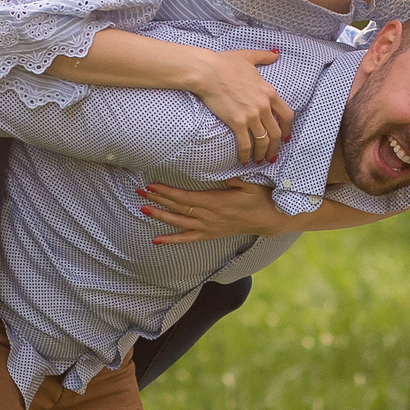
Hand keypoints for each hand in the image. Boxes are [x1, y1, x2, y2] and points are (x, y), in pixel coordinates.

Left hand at [138, 179, 298, 242]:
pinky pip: (187, 239)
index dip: (167, 192)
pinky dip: (171, 240)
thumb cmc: (260, 197)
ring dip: (160, 216)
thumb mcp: (249, 183)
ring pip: (179, 222)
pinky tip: (156, 240)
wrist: (269, 219)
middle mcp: (209, 217)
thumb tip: (218, 169)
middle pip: (178, 208)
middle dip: (157, 199)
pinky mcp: (210, 234)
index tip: (152, 185)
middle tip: (139, 192)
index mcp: (216, 202)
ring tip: (143, 209)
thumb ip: (233, 177)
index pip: (185, 197)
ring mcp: (209, 227)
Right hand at [192, 49, 295, 164]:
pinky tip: (243, 160)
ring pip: (263, 141)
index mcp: (269, 92)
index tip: (285, 138)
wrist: (208, 72)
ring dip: (263, 154)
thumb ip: (264, 57)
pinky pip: (245, 144)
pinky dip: (245, 155)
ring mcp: (251, 115)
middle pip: (277, 133)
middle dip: (276, 147)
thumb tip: (276, 53)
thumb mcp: (248, 57)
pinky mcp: (237, 122)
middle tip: (272, 156)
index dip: (288, 129)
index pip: (287, 115)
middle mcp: (263, 106)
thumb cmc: (225, 63)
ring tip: (259, 160)